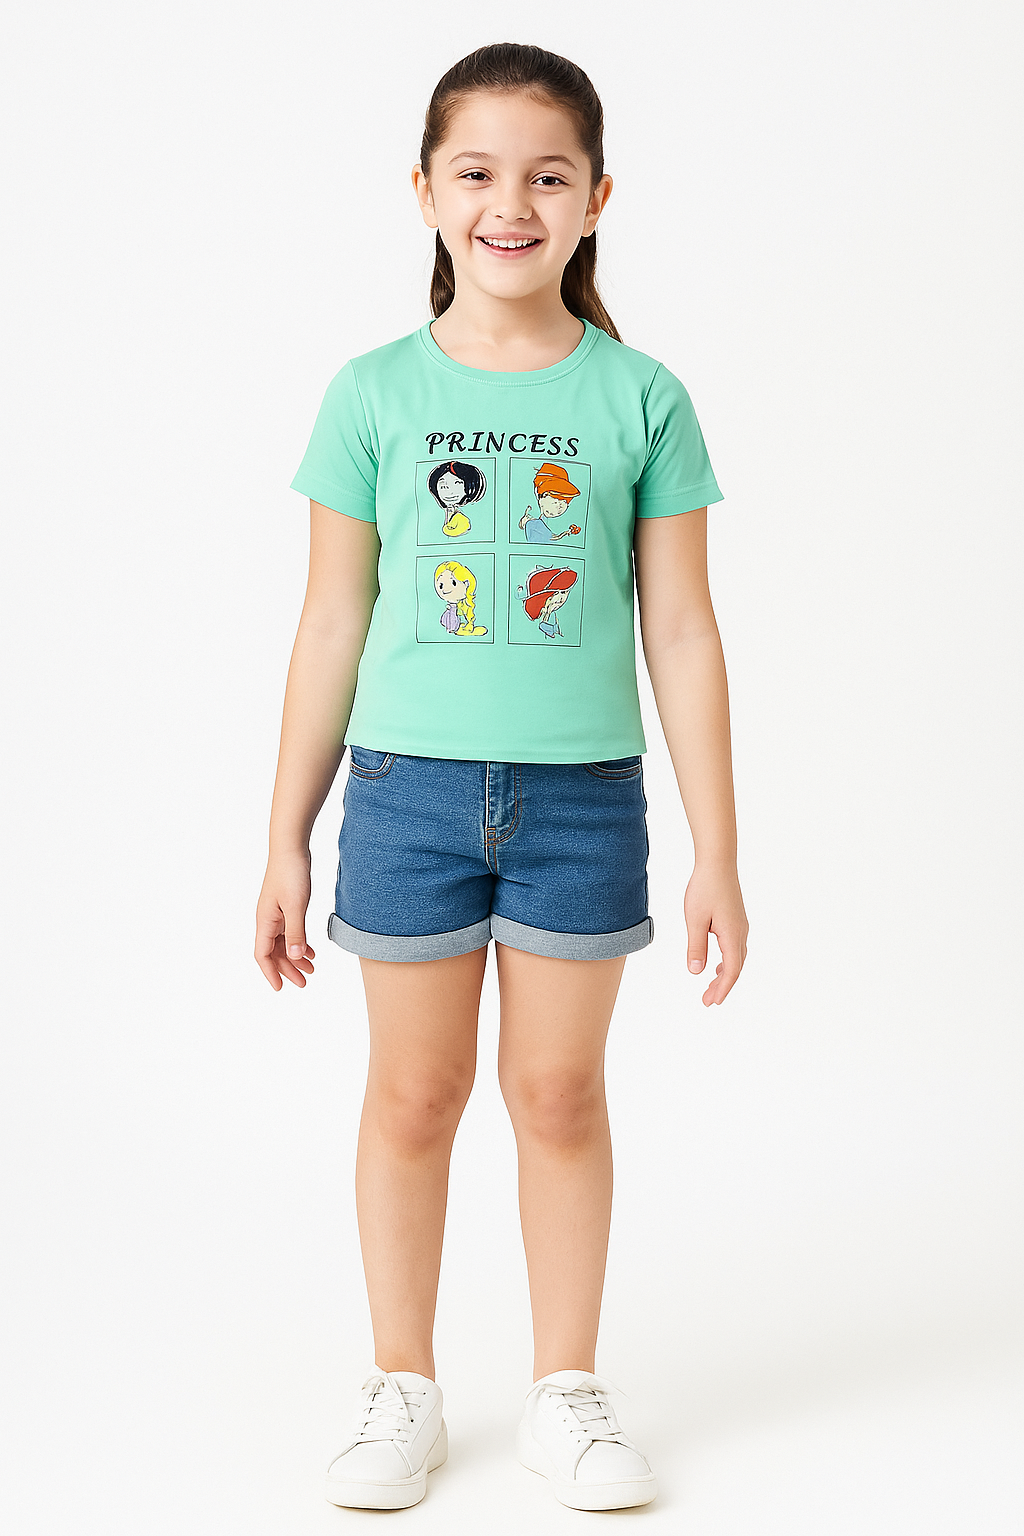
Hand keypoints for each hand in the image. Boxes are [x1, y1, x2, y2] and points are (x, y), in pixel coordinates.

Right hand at [255, 848, 315, 990]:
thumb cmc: (291, 874)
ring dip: (295, 957)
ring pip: (283, 943)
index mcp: (265, 921)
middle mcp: (267, 920)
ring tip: (311, 969)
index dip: (270, 973)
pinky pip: (290, 931)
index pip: (262, 955)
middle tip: (304, 982)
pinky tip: (311, 951)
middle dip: (287, 969)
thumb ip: (295, 933)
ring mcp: (276, 913)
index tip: (281, 988)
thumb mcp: (296, 906)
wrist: (291, 848)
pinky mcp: (286, 906)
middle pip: (274, 952)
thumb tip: (294, 957)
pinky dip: (299, 943)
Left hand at [683, 862, 747, 1005]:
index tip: (712, 1002)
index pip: (732, 970)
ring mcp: (741, 926)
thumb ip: (696, 946)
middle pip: (736, 967)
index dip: (723, 988)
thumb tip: (695, 972)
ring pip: (736, 958)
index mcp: (732, 935)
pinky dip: (727, 961)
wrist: (718, 863)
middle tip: (708, 1001)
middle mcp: (741, 933)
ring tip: (711, 988)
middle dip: (722, 986)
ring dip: (724, 974)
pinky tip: (717, 965)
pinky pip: (735, 948)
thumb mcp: (694, 919)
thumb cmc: (705, 888)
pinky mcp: (736, 920)